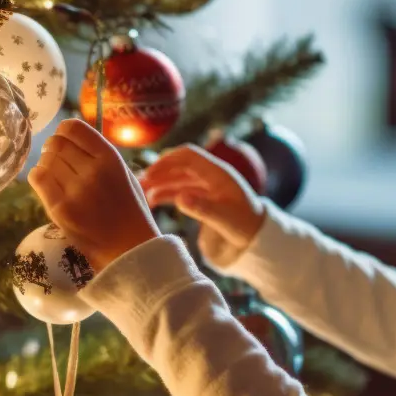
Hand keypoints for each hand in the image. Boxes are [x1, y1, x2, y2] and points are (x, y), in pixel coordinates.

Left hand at [28, 119, 160, 270]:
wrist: (128, 249)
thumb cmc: (129, 210)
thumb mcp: (123, 174)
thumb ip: (99, 155)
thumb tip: (69, 137)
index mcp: (110, 158)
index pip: (72, 127)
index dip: (64, 132)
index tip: (65, 141)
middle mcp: (92, 170)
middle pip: (55, 143)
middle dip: (52, 149)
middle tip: (57, 161)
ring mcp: (75, 190)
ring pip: (44, 161)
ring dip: (47, 165)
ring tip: (57, 177)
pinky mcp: (60, 209)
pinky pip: (37, 179)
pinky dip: (39, 178)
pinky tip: (49, 186)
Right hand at [140, 145, 265, 268]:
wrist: (257, 239)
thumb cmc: (245, 227)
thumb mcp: (226, 220)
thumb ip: (204, 209)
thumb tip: (181, 197)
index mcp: (219, 173)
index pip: (188, 156)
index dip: (167, 160)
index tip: (149, 173)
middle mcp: (211, 176)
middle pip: (180, 165)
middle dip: (159, 172)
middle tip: (138, 183)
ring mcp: (207, 186)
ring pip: (178, 178)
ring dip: (160, 183)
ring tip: (141, 192)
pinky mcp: (204, 198)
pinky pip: (181, 190)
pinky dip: (167, 193)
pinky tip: (152, 200)